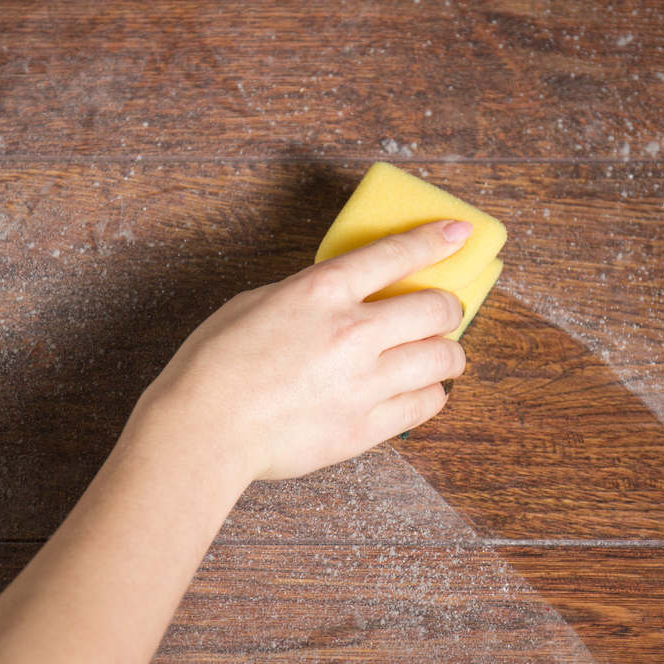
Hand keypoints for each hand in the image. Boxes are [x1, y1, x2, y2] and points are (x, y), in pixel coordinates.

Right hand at [131, 219, 471, 481]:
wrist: (204, 430)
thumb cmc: (215, 366)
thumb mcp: (257, 303)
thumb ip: (310, 296)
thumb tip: (344, 297)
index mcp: (322, 292)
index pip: (397, 254)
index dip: (436, 239)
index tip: (459, 234)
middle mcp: (352, 332)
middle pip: (437, 308)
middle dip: (447, 308)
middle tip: (442, 313)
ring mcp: (364, 382)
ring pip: (443, 359)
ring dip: (447, 354)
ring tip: (437, 357)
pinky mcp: (365, 427)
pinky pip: (425, 405)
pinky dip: (429, 394)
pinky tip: (418, 391)